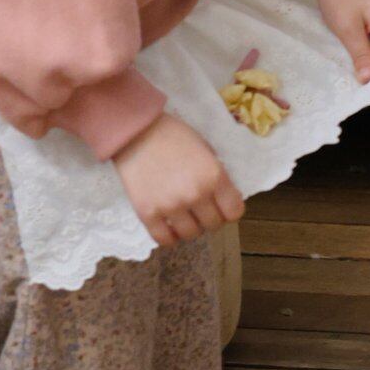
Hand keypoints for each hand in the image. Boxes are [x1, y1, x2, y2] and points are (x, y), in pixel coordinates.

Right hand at [113, 111, 245, 246]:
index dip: (229, 210)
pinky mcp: (147, 213)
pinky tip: (168, 225)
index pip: (234, 212)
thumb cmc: (172, 134)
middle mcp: (195, 194)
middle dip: (209, 217)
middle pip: (213, 225)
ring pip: (191, 234)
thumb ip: (215, 175)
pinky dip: (169, 236)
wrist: (135, 131)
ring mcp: (171, 206)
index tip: (221, 206)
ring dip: (189, 227)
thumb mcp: (204, 148)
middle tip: (199, 208)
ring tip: (183, 215)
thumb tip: (222, 197)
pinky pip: (164, 239)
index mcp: (214, 176)